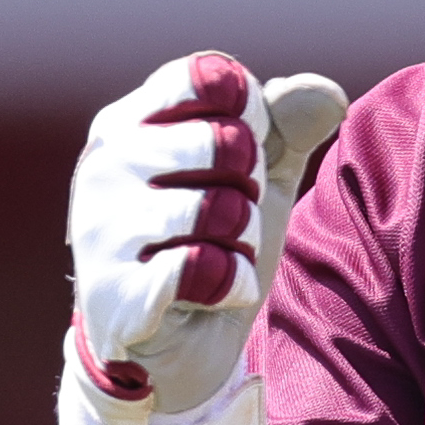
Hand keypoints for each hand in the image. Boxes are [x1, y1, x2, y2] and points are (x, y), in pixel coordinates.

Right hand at [61, 52, 345, 424]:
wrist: (175, 348)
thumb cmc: (212, 244)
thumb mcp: (258, 178)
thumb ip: (288, 128)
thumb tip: (325, 93)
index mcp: (128, 122)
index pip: (207, 77)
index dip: (252, 115)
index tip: (245, 152)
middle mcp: (102, 165)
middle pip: (224, 141)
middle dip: (250, 189)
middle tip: (225, 220)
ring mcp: (100, 229)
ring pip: (219, 209)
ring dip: (242, 242)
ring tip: (217, 257)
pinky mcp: (114, 292)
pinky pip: (204, 269)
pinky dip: (231, 285)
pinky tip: (210, 296)